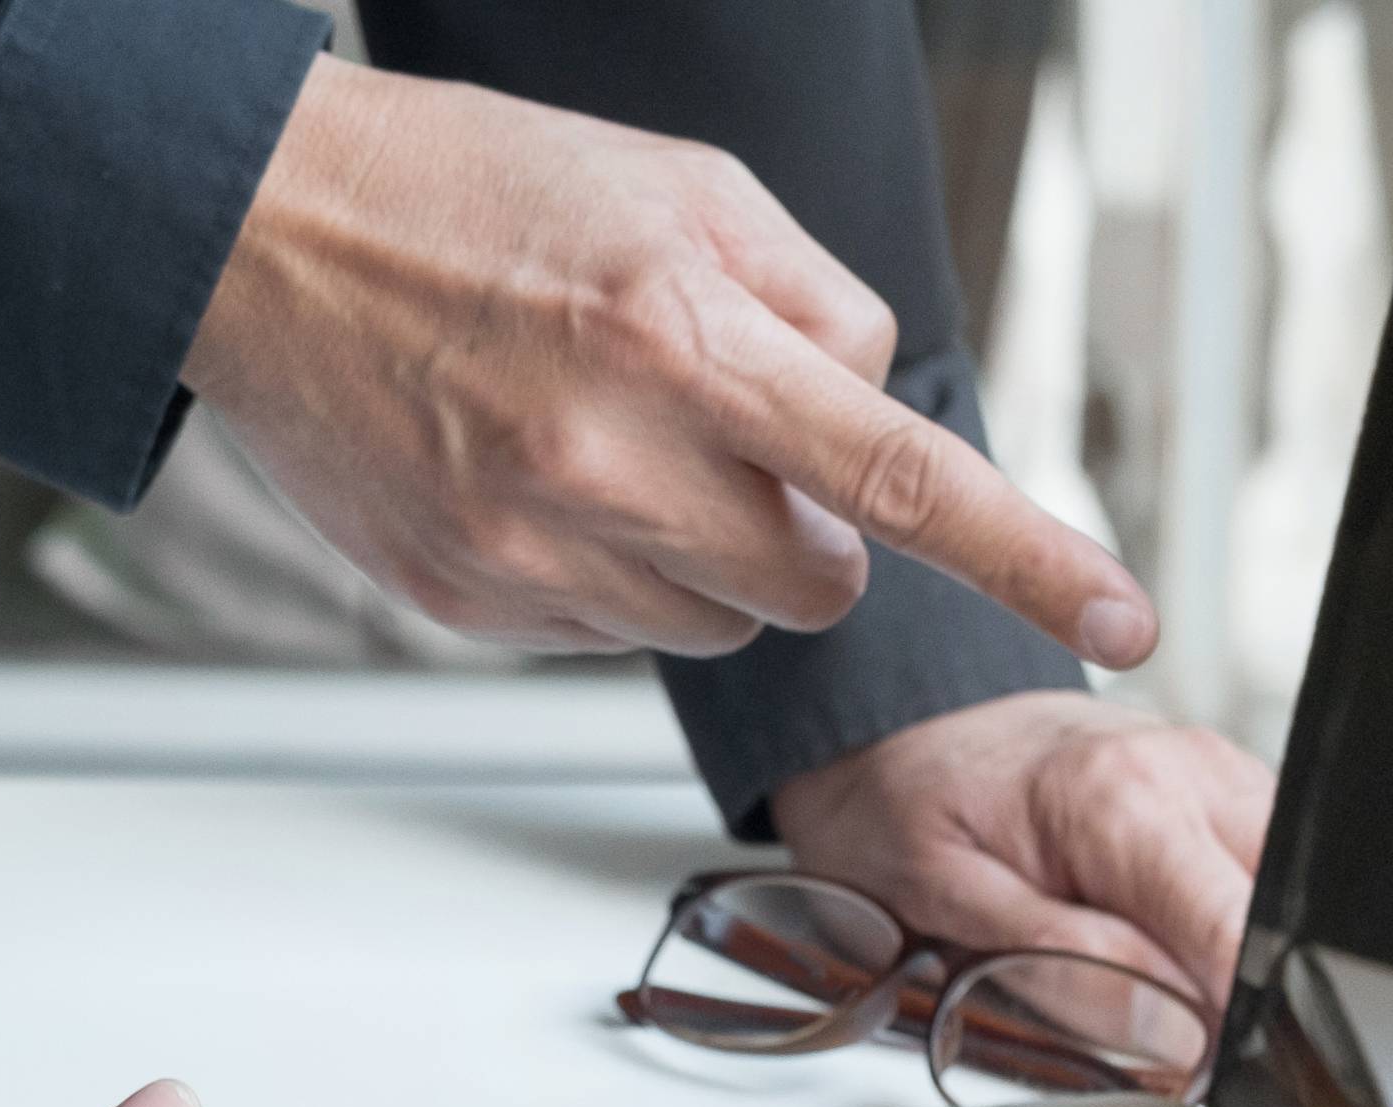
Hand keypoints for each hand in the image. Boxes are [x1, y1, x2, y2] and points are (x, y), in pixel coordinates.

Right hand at [185, 58, 1153, 664]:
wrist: (265, 241)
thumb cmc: (475, 194)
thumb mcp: (683, 187)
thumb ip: (810, 301)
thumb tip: (873, 403)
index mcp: (680, 334)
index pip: (901, 473)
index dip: (1030, 558)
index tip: (1127, 622)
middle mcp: (607, 460)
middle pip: (818, 583)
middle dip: (809, 530)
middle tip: (725, 438)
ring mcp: (531, 550)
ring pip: (719, 622)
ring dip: (706, 554)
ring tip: (610, 445)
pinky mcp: (470, 606)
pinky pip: (610, 632)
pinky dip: (607, 570)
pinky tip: (536, 476)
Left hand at [770, 693, 1273, 1077]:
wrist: (903, 733)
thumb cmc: (906, 808)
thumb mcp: (949, 904)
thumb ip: (1066, 969)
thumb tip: (1176, 1036)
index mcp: (1122, 798)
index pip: (1235, 932)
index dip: (1234, 1018)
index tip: (1208, 1070)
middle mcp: (1190, 770)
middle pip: (1283, 916)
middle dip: (1242, 991)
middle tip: (1163, 1034)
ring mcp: (1218, 773)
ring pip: (1285, 897)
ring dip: (1234, 957)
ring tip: (1151, 977)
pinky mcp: (1226, 790)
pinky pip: (1260, 877)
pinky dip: (1226, 926)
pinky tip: (1163, 939)